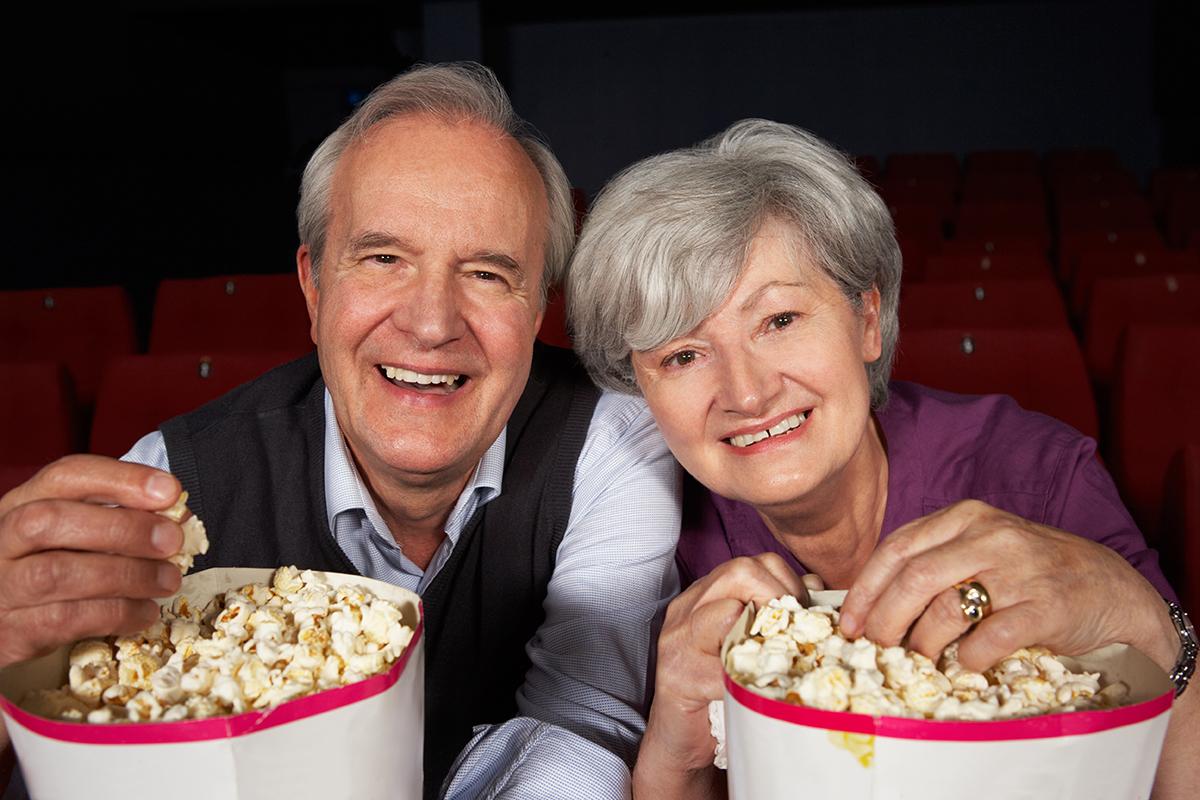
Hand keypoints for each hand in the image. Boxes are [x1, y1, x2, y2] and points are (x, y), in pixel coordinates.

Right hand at [0, 455, 184, 667]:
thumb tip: (179, 518)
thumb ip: (117, 519)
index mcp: (23, 503)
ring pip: (57, 573)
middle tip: (171, 541)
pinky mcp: (11, 630)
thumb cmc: (50, 567)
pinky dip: (116, 614)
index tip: (169, 491)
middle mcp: (3, 539)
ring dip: (126, 575)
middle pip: (51, 521)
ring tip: (168, 580)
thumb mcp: (75, 534)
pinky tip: (146, 611)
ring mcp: (3, 586)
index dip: (121, 479)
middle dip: (122, 528)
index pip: (66, 475)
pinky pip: (65, 620)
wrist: (4, 619)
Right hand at [634, 554, 811, 798]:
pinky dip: (751, 676)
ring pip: (728, 611)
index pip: (752, 564)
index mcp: (703, 595)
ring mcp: (677, 642)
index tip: (804, 613)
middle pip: (739, 572)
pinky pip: (723, 666)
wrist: (681, 739)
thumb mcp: (748, 641)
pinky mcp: (678, 678)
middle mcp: (686, 609)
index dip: (787, 584)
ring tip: (781, 655)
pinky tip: (762, 686)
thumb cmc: (719, 688)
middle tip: (796, 631)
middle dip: (780, 597)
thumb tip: (813, 585)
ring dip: (766, 633)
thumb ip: (777, 610)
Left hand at [838, 499, 1169, 671]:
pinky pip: (990, 638)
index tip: (849, 624)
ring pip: (946, 609)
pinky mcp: (1047, 606)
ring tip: (918, 663)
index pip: (896, 549)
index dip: (865, 589)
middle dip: (885, 621)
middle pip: (913, 579)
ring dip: (922, 645)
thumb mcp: (980, 550)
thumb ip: (932, 564)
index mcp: (964, 518)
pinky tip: (962, 667)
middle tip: (875, 650)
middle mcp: (989, 536)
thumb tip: (869, 607)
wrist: (1112, 590)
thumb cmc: (1031, 574)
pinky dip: (967, 659)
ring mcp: (1019, 570)